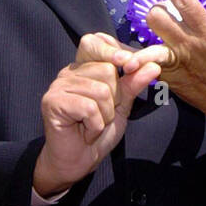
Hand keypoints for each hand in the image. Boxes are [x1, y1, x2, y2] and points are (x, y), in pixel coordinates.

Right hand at [33, 32, 162, 197]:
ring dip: (104, 116)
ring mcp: (58, 86)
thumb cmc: (97, 133)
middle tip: (101, 116)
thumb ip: (133, 84)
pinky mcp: (52, 102)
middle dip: (113, 99)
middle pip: (107, 71)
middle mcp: (68, 72)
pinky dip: (94, 126)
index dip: (114, 52)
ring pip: (100, 91)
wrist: (78, 162)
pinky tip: (85, 132)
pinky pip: (89, 108)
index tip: (129, 64)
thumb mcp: (122, 106)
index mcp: (83, 68)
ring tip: (92, 126)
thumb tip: (153, 65)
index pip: (97, 43)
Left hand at [122, 0, 205, 140]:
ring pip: (148, 47)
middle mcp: (190, 46)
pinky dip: (138, 62)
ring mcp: (178, 64)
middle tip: (158, 10)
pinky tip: (128, 59)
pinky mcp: (171, 79)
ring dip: (142, 39)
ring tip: (139, 36)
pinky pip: (148, 68)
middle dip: (153, 10)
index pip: (184, 1)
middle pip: (157, 20)